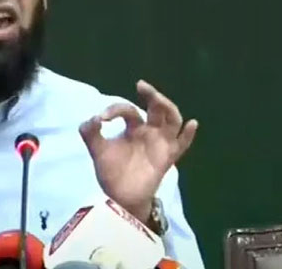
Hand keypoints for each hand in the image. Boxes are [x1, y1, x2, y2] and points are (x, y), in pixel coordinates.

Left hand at [79, 80, 197, 221]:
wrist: (119, 196)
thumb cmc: (111, 170)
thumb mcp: (97, 149)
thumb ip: (90, 132)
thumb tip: (94, 118)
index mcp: (133, 127)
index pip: (129, 110)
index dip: (115, 110)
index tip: (101, 118)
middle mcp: (149, 131)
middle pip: (157, 108)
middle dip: (151, 94)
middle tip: (141, 85)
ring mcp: (160, 143)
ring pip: (172, 120)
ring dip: (168, 107)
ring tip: (158, 99)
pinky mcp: (167, 157)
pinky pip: (182, 145)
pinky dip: (189, 135)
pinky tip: (192, 124)